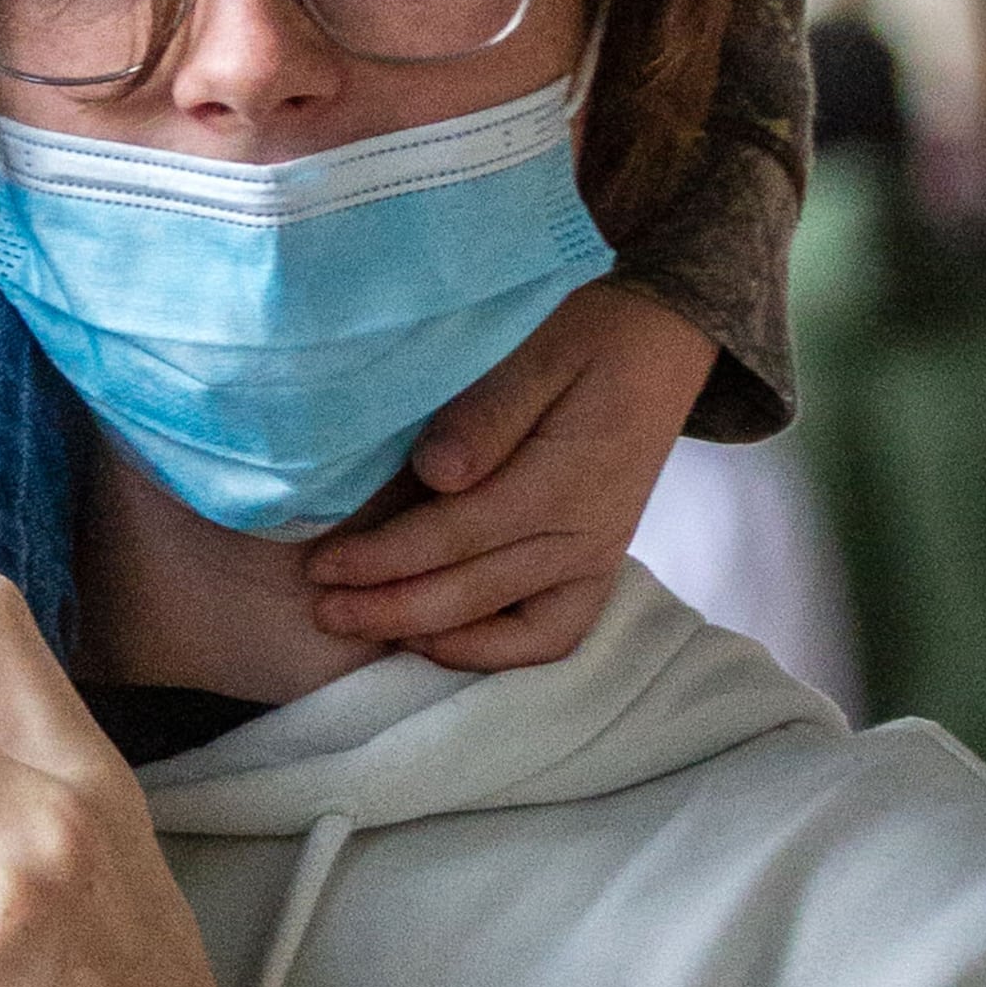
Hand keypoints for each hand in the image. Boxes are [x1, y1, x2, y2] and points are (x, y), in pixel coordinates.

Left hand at [301, 278, 712, 671]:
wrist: (663, 343)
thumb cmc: (589, 337)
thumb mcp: (537, 353)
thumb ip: (488, 415)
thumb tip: (436, 473)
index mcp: (562, 482)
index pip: (454, 536)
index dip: (382, 558)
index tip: (322, 567)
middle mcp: (583, 536)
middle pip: (472, 592)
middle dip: (390, 609)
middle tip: (323, 611)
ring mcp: (595, 559)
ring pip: (511, 631)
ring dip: (434, 638)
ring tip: (369, 631)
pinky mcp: (597, 568)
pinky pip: (551, 634)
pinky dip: (495, 649)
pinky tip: (437, 640)